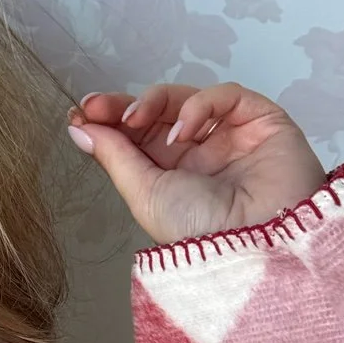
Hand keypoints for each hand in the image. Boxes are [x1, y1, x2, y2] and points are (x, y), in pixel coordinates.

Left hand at [67, 82, 326, 247]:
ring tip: (137, 119)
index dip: (112, 120)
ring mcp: (233, 137)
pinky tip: (184, 131)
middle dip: (126, 106)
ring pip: (189, 98)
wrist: (254, 245)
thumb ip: (115, 157)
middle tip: (98, 106)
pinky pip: (227, 96)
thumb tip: (80, 128)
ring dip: (157, 102)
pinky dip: (200, 105)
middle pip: (160, 113)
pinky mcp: (263, 122)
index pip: (140, 136)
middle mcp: (202, 154)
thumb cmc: (200, 232)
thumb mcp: (145, 194)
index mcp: (173, 176)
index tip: (82, 112)